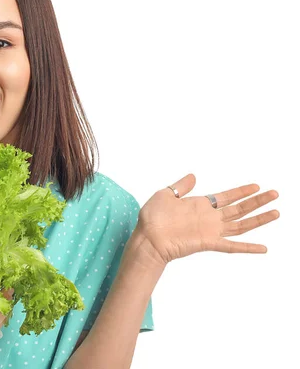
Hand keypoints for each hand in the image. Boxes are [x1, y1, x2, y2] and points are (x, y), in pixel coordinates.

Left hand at [135, 173, 279, 264]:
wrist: (147, 237)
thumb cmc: (152, 218)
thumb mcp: (165, 194)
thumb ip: (181, 186)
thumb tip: (193, 175)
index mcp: (200, 205)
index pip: (226, 197)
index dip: (241, 191)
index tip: (256, 186)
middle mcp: (209, 218)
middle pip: (239, 208)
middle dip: (257, 201)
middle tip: (275, 194)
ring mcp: (210, 231)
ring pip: (241, 224)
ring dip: (259, 219)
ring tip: (276, 212)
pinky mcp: (209, 242)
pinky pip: (232, 246)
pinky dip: (247, 247)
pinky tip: (263, 248)